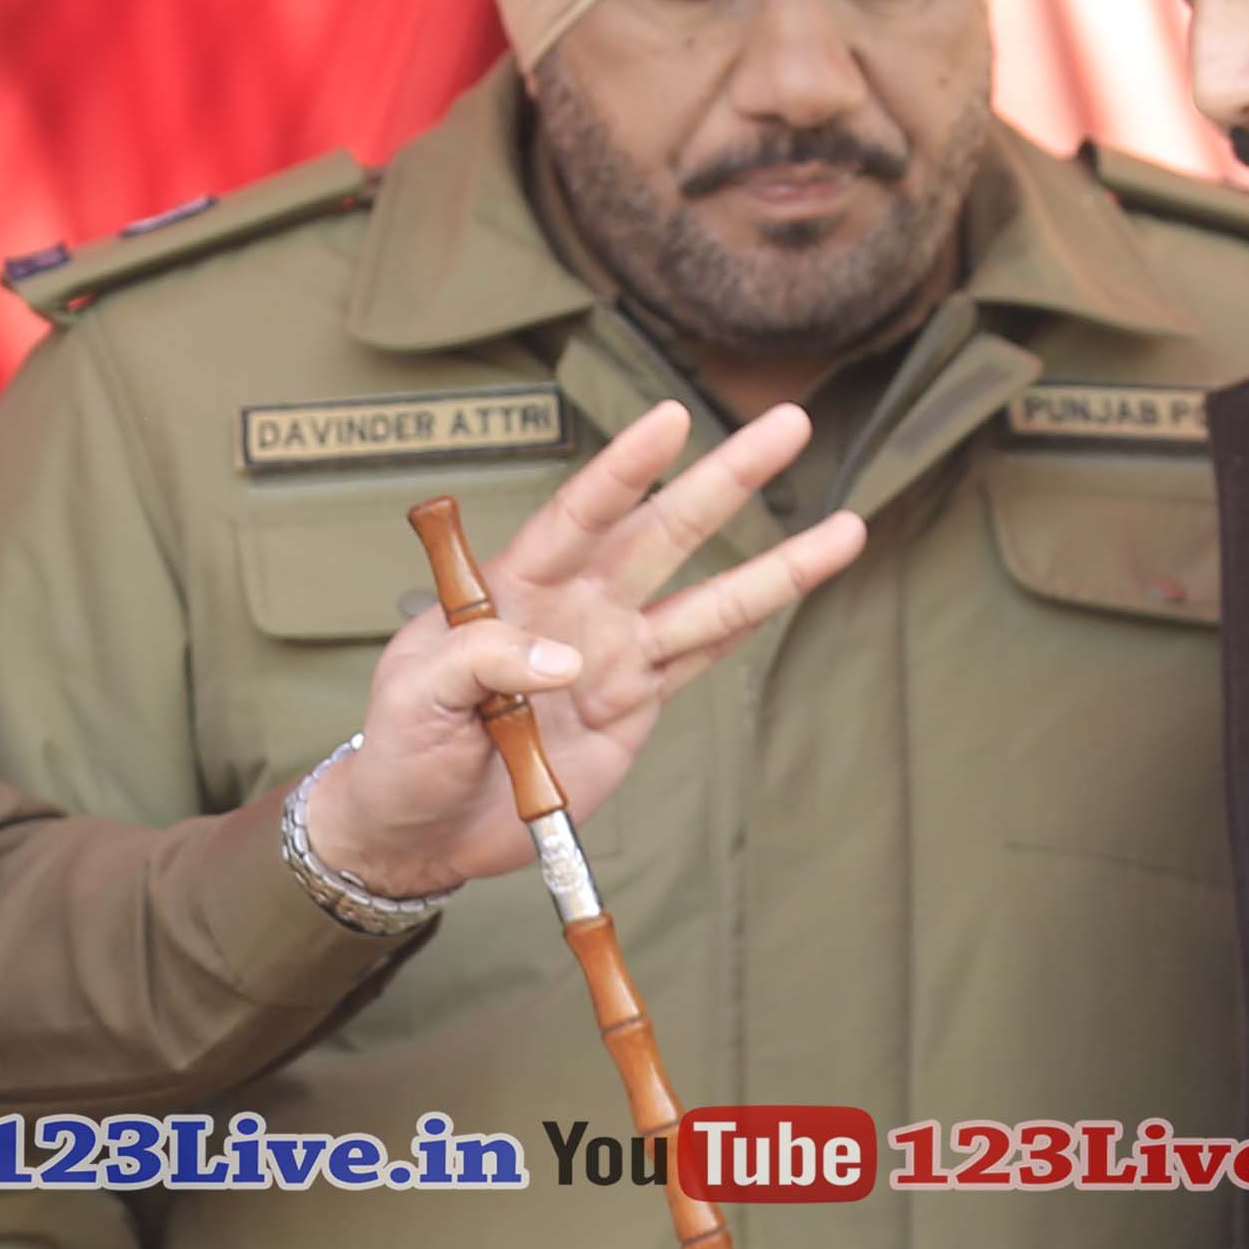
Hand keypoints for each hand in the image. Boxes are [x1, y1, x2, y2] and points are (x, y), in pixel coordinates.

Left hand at [306, 404, 866, 897]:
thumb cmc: (401, 748)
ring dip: (777, 564)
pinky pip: (700, 660)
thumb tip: (570, 658)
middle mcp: (576, 606)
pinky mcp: (633, 707)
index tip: (669, 421)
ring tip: (847, 526)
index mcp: (513, 587)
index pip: (577, 514)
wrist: (421, 828)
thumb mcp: (415, 696)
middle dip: (728, 480)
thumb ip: (483, 660)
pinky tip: (796, 584)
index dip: (624, 469)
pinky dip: (747, 626)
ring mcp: (611, 655)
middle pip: (663, 534)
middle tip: (790, 423)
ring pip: (707, 600)